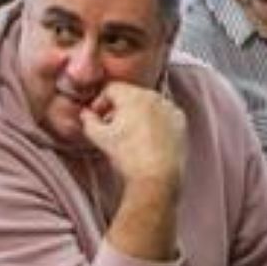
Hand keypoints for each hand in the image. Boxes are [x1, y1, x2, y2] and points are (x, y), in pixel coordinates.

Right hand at [80, 82, 185, 196]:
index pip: (111, 88)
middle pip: (131, 94)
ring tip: (130, 132)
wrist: (156, 176)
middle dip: (119, 107)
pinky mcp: (181, 121)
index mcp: (132, 96)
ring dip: (137, 113)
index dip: (100, 101)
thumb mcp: (100, 138)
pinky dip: (156, 120)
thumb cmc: (127, 156)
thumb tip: (86, 114)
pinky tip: (149, 137)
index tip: (96, 116)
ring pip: (148, 103)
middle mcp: (153, 96)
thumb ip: (89, 121)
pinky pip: (164, 113)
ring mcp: (170, 107)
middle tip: (111, 125)